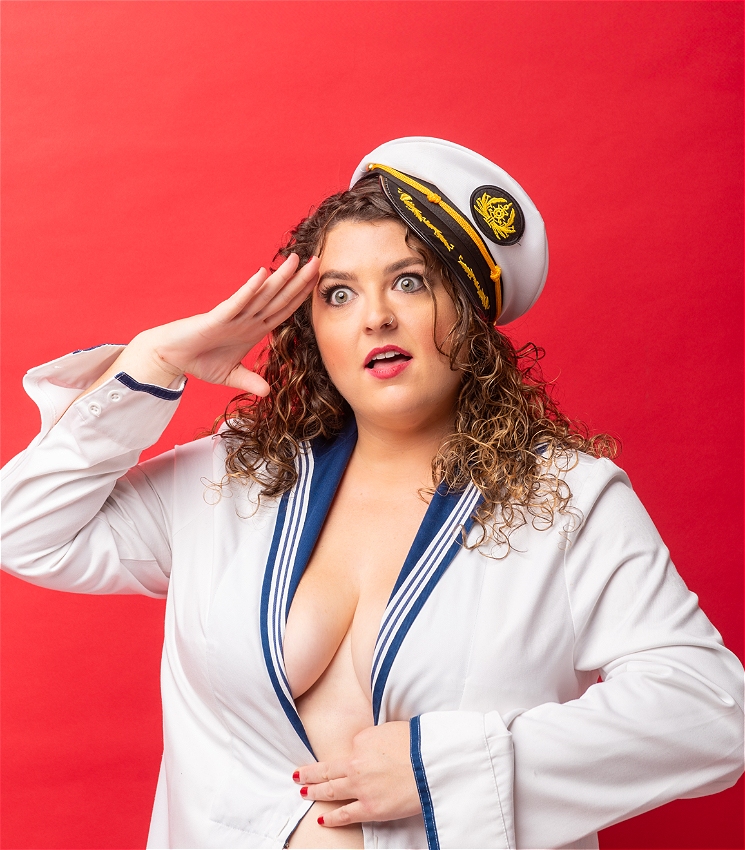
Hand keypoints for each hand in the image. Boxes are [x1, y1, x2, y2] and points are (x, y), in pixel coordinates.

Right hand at [85, 254, 318, 397]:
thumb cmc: (199, 360)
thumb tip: (267, 392)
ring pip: (262, 295)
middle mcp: (247, 319)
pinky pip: (237, 302)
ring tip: (296, 260)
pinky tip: (262, 275)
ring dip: (279, 278)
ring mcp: (233, 316)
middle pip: (278, 298)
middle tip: (318, 261)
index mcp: (253, 329)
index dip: (301, 297)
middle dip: (299, 281)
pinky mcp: (217, 318)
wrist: (171, 357)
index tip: (319, 283)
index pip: (283, 310)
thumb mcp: (229, 376)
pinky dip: (249, 290)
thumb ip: (249, 380)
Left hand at [293, 722, 420, 827]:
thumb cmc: (417, 744)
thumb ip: (375, 739)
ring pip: (331, 790)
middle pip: (328, 769)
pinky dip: (331, 817)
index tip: (350, 758)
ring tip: (303, 791)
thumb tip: (369, 747)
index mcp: (361, 742)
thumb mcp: (391, 729)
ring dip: (314, 791)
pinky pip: (345, 814)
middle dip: (311, 773)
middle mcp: (355, 764)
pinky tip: (321, 818)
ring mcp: (360, 787)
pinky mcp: (370, 808)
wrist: (430, 763)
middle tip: (298, 775)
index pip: (351, 748)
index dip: (352, 753)